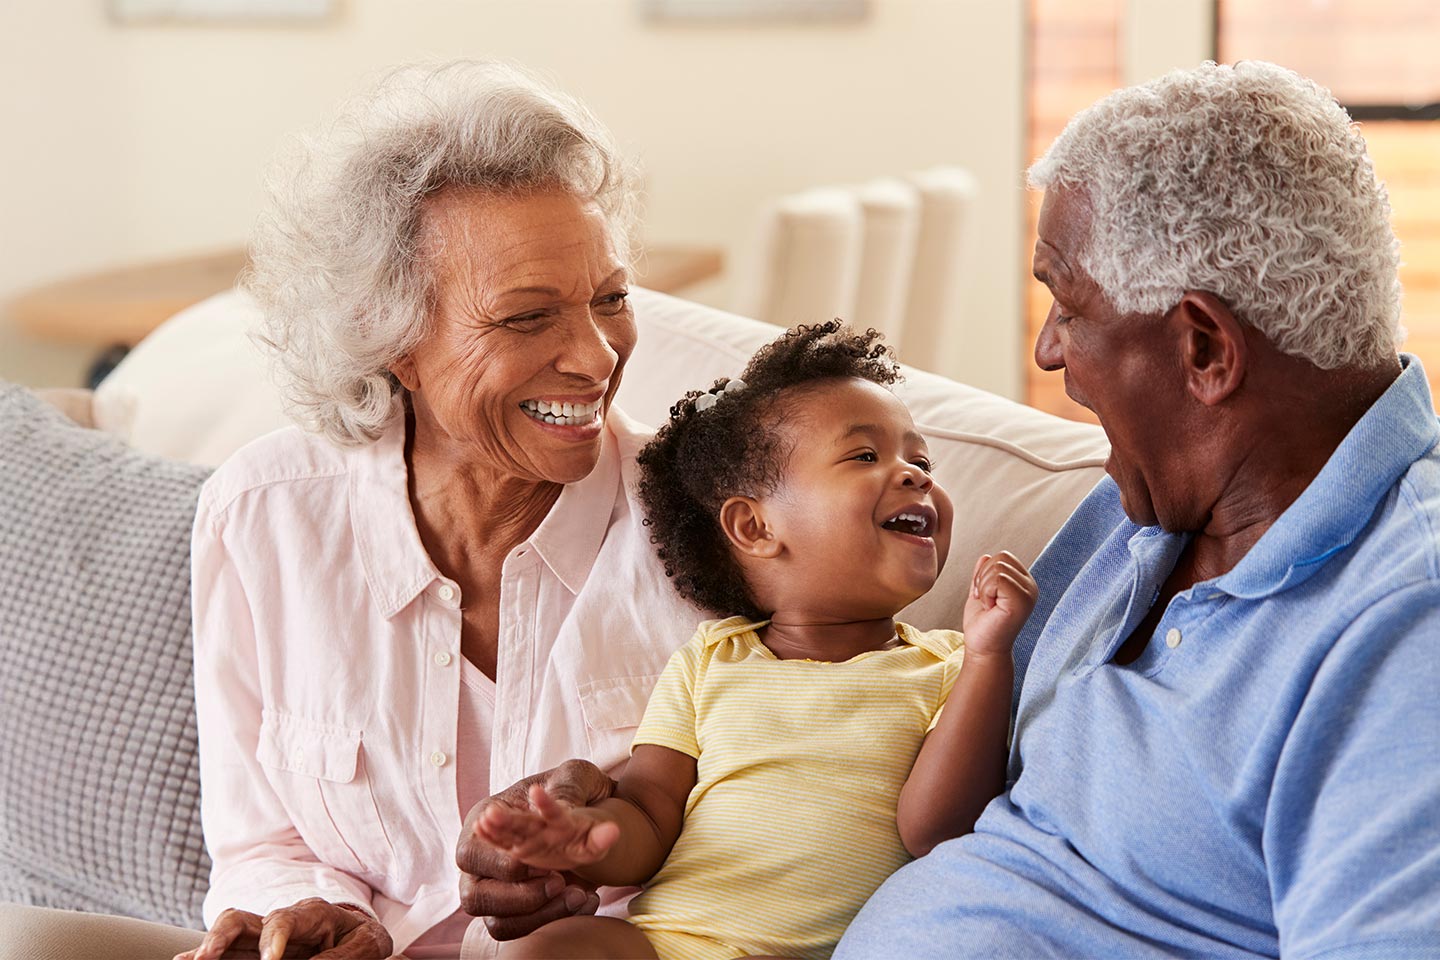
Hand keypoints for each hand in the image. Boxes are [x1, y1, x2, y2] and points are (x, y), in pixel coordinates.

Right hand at [173, 898, 391, 959]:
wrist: (360, 938)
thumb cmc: (362, 940)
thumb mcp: (365, 946)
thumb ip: (340, 956)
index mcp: (310, 914)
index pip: (284, 919)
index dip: (273, 939)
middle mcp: (278, 922)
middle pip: (240, 920)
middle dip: (220, 938)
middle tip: (207, 959)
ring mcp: (260, 939)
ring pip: (224, 936)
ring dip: (205, 950)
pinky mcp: (251, 954)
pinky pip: (224, 953)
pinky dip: (203, 956)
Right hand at [456, 759, 612, 939]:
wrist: (594, 809)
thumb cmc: (574, 788)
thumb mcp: (575, 776)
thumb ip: (570, 786)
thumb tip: (566, 806)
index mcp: (487, 816)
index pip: (472, 852)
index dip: (501, 864)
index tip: (538, 862)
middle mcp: (487, 855)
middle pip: (473, 896)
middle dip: (514, 897)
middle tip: (557, 882)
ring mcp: (502, 884)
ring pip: (497, 922)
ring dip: (535, 916)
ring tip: (575, 894)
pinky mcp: (524, 903)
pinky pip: (524, 927)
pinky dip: (551, 920)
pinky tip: (584, 899)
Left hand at [961, 551, 1037, 658]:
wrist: (983, 649)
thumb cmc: (982, 624)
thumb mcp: (981, 592)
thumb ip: (984, 574)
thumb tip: (985, 556)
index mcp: (1023, 582)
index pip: (1003, 556)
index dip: (985, 571)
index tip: (984, 594)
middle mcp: (1030, 586)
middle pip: (1001, 558)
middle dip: (983, 577)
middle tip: (986, 600)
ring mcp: (1029, 593)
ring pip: (998, 567)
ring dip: (984, 587)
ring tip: (989, 605)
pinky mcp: (1022, 601)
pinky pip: (997, 579)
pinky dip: (986, 593)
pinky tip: (990, 608)